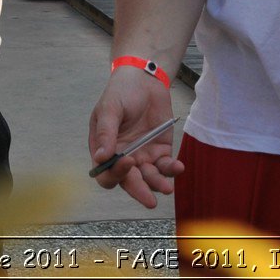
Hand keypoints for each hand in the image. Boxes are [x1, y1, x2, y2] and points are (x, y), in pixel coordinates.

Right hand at [88, 67, 182, 207]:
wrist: (145, 78)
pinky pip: (166, 166)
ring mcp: (143, 155)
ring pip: (149, 178)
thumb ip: (106, 132)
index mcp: (105, 150)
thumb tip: (101, 158)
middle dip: (139, 191)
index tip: (128, 161)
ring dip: (157, 184)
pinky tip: (178, 167)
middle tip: (150, 200)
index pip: (106, 173)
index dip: (115, 174)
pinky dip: (172, 169)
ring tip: (167, 188)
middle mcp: (123, 157)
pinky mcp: (161, 150)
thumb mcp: (109, 108)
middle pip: (129, 182)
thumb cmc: (121, 92)